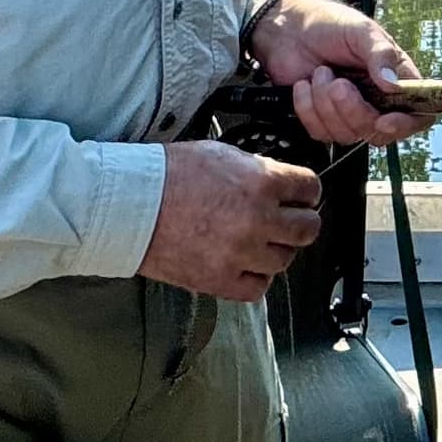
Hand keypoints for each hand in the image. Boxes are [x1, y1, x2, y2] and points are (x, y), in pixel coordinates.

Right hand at [141, 140, 321, 299]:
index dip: (306, 191)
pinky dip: (256, 277)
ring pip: (285, 260)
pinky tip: (245, 264)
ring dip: (276, 250)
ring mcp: (241, 252)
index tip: (302, 196)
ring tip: (258, 242)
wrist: (130, 204)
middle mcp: (258, 219)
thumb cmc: (168, 175)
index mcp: (261, 181)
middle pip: (307, 229)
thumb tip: (277, 182)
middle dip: (300, 222)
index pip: (310, 189)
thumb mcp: (222, 153)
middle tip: (288, 220)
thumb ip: (257, 170)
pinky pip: (258, 288)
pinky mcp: (220, 279)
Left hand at [246, 0, 435, 146]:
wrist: (289, 27)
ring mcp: (349, 113)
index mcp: (396, 78)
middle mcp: (377, 101)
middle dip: (353, 109)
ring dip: (326, 104)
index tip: (383, 120)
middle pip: (377, 131)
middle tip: (338, 82)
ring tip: (320, 73)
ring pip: (346, 134)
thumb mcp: (361, 30)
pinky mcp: (322, 120)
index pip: (416, 115)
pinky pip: (320, 132)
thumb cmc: (330, 23)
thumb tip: (393, 84)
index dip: (405, 125)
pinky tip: (304, 85)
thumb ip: (380, 54)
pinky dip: (307, 108)